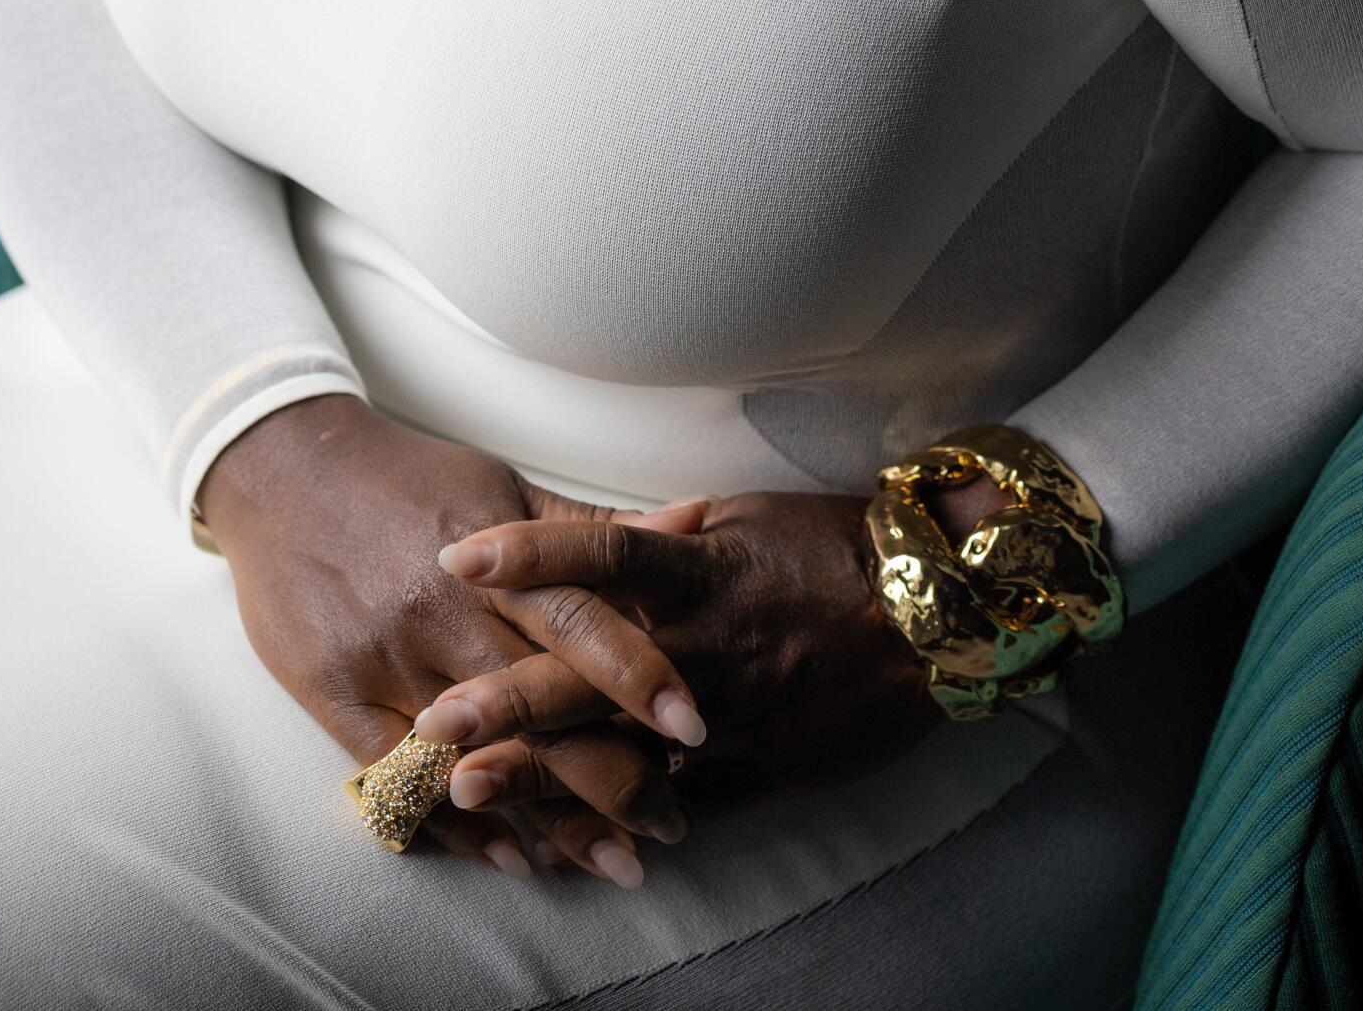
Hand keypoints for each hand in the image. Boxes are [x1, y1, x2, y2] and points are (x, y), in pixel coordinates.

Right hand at [195, 395, 706, 882]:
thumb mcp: (504, 489)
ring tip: (614, 862)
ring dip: (550, 818)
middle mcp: (445, 615)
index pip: (581, 622)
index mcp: (495, 559)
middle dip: (612, 775)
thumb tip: (694, 521)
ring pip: (479, 756)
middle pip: (540, 707)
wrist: (287, 472)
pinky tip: (514, 858)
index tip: (695, 729)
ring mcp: (388, 662)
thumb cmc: (412, 479)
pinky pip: (402, 778)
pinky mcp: (336, 697)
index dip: (639, 676)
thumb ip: (593, 526)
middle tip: (673, 827)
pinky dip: (459, 824)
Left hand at [427, 488, 941, 810]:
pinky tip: (557, 843)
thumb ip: (672, 534)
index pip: (604, 555)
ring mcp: (733, 716)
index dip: (532, 555)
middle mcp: (709, 645)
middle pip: (593, 673)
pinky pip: (678, 807)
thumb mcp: (750, 518)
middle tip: (429, 718)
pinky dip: (618, 824)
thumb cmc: (834, 548)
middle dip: (509, 699)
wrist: (933, 616)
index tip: (461, 555)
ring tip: (463, 790)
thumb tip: (609, 531)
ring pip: (623, 755)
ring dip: (541, 775)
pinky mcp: (760, 770)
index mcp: (704, 568)